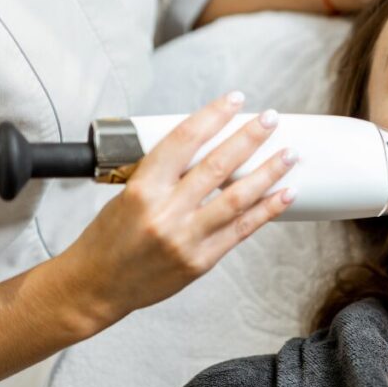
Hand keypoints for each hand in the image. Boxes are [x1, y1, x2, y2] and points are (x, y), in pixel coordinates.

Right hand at [55, 92, 297, 325]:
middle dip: (249, 138)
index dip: (213, 116)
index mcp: (142, 188)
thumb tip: (208, 147)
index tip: (235, 100)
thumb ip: (164, 173)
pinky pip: (242, 230)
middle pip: (217, 166)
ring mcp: (186, 238)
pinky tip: (286, 194)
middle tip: (271, 119)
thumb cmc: (110, 237)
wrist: (97, 286)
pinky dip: (268, 210)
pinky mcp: (201, 261)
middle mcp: (165, 212)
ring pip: (238, 198)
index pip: (183, 140)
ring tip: (290, 154)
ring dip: (269, 172)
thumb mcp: (127, 193)